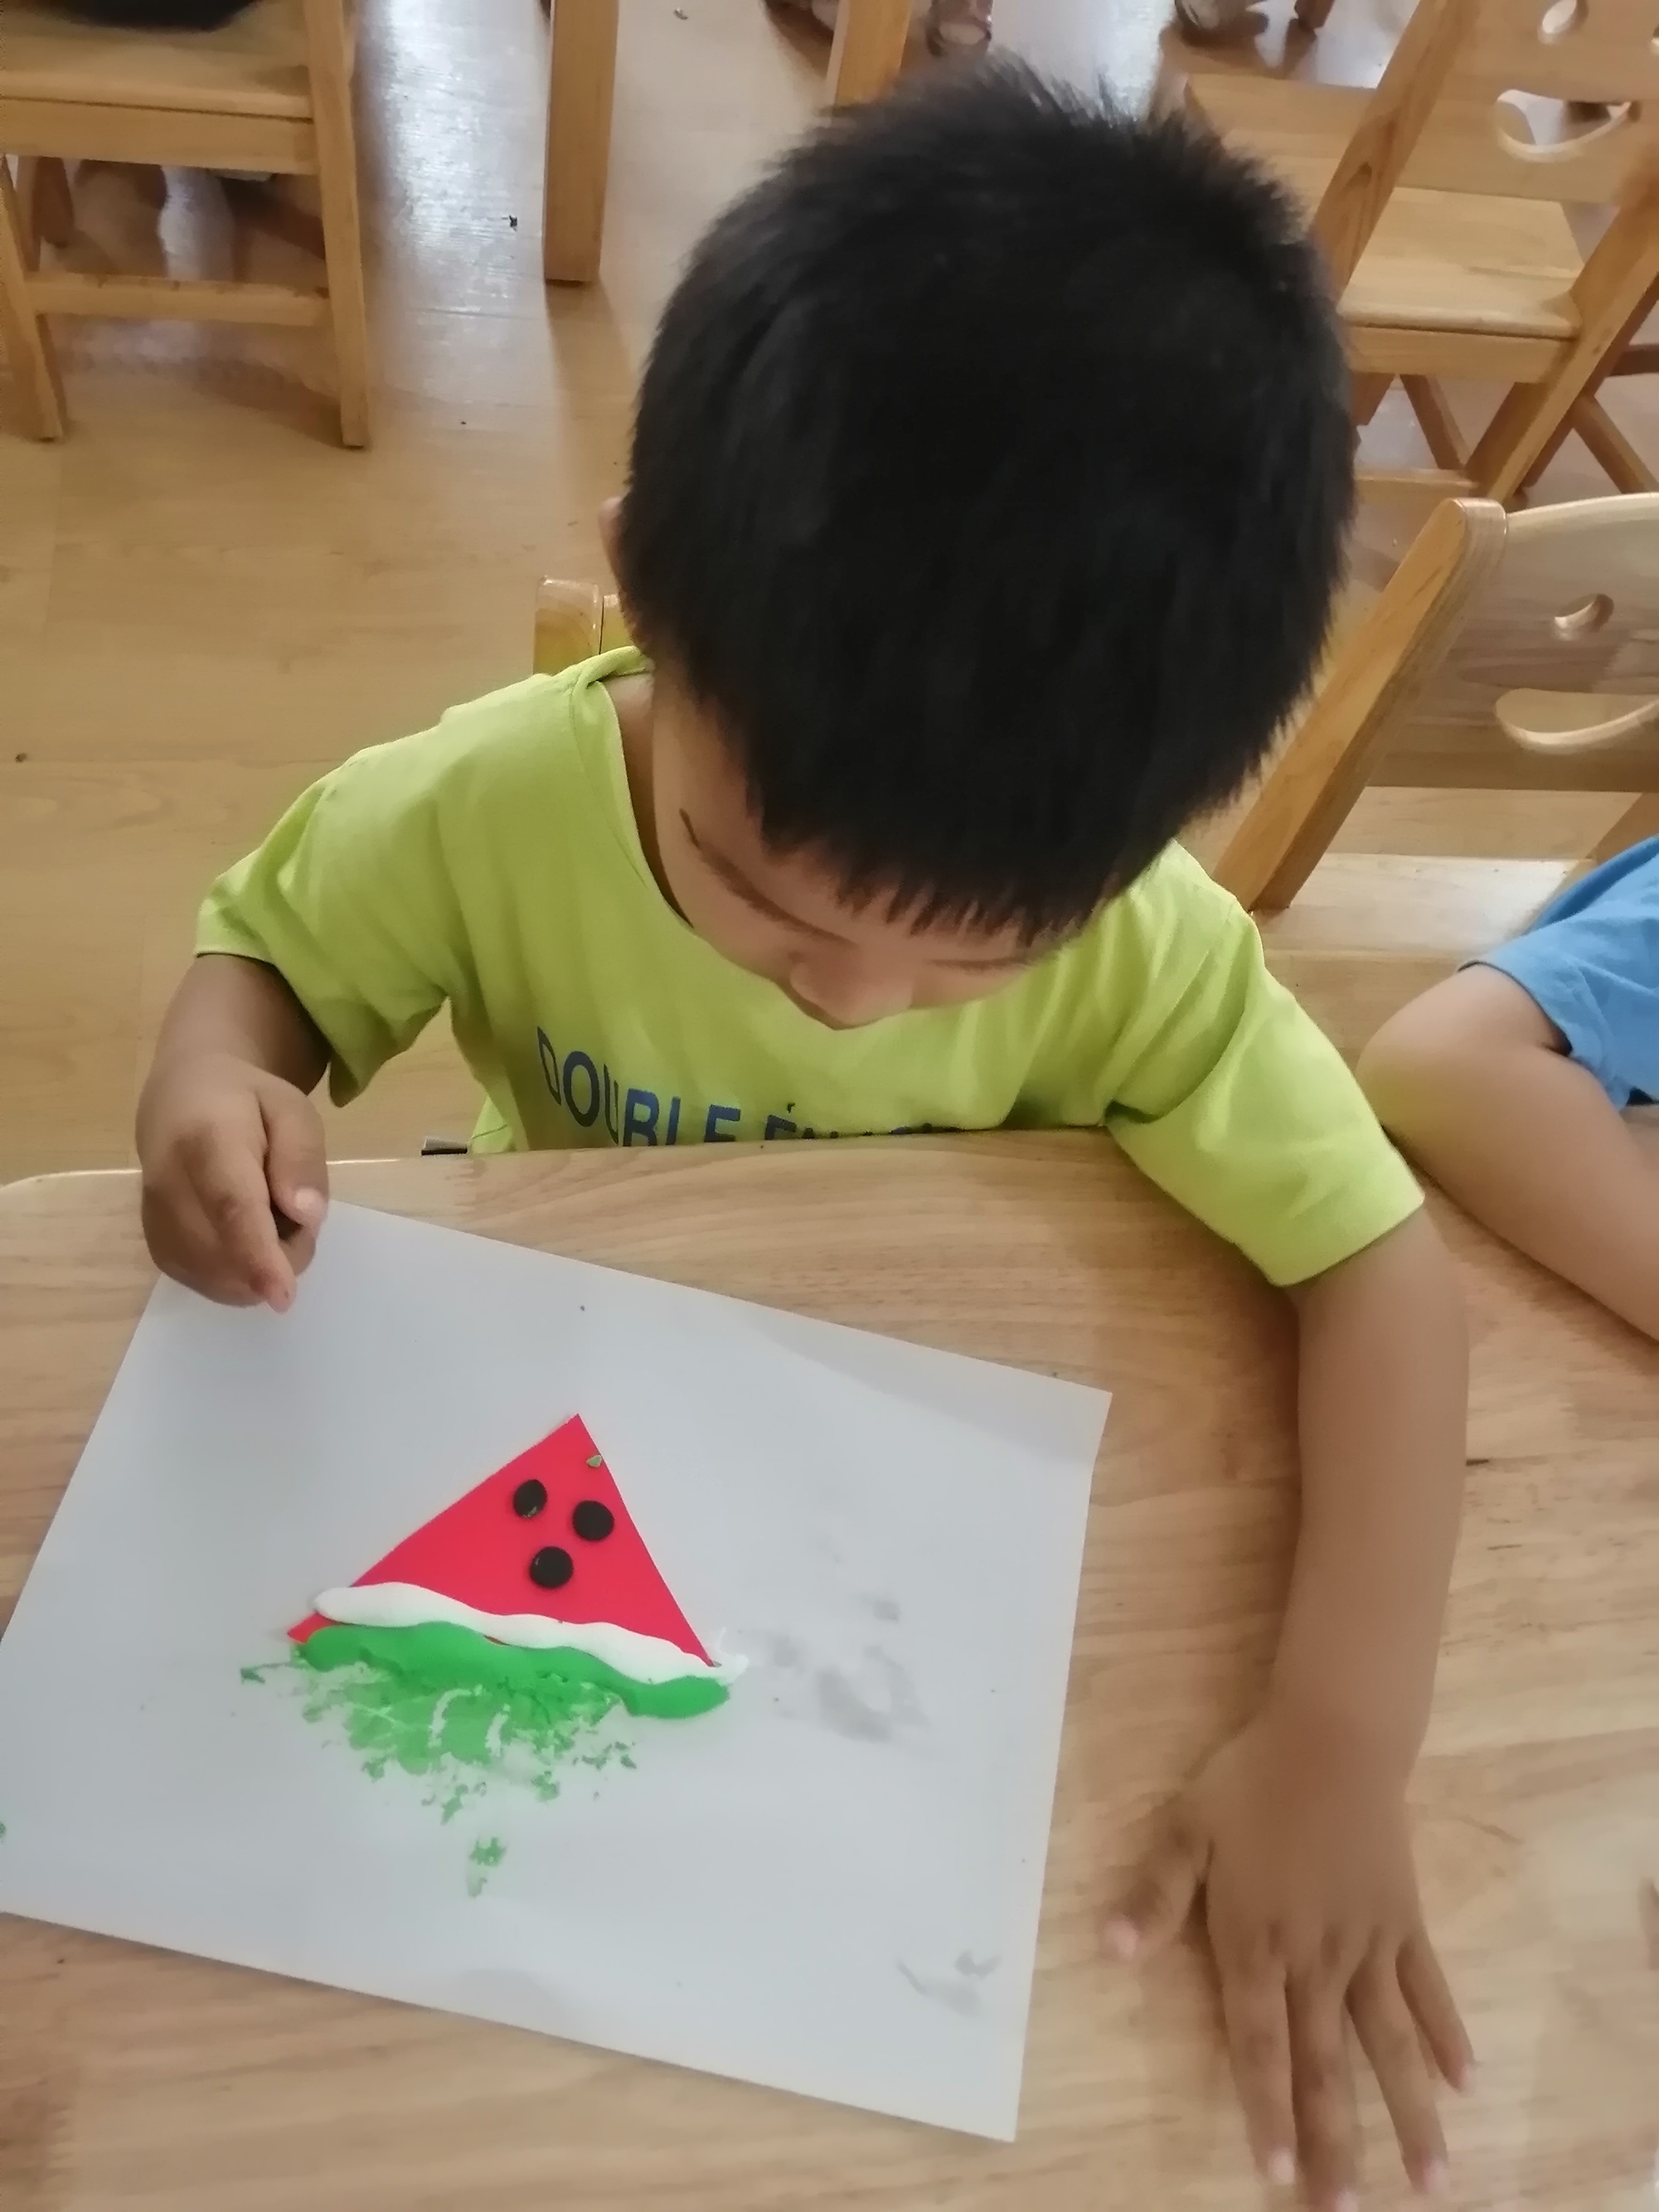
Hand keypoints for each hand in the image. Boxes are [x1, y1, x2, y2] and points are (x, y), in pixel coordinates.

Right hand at [138, 1052, 327, 1310]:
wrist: (180, 1099)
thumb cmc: (247, 1102)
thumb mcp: (292, 1109)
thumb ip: (302, 1157)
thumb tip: (306, 1215)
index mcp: (207, 1139)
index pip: (231, 1206)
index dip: (257, 1255)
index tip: (282, 1295)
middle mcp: (168, 1183)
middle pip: (226, 1253)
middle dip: (281, 1254)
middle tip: (296, 1210)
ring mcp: (155, 1220)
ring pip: (216, 1276)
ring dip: (262, 1266)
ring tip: (270, 1216)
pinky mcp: (157, 1246)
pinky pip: (205, 1281)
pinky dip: (239, 1274)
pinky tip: (248, 1237)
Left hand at [1105, 1701, 1471, 2207]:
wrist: (1334, 1737)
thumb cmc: (1250, 1781)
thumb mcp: (1187, 1827)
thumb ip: (1154, 1893)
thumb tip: (1111, 1948)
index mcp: (1258, 1941)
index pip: (1261, 2043)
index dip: (1268, 2111)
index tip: (1280, 2176)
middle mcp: (1318, 1957)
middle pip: (1325, 2063)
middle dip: (1335, 2141)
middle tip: (1345, 2211)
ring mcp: (1369, 1943)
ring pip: (1389, 2043)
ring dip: (1410, 2113)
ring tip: (1431, 2181)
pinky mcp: (1405, 1921)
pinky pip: (1429, 1988)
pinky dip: (1446, 2036)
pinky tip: (1465, 2083)